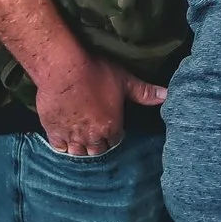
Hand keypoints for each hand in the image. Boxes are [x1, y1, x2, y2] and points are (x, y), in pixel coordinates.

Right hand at [32, 49, 165, 155]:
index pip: (116, 142)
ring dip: (81, 150)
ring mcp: (71, 135)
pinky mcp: (53, 130)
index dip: (114, 137)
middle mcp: (92, 136)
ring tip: (81, 145)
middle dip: (98, 147)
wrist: (63, 69)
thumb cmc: (95, 72)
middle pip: (97, 151)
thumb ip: (144, 92)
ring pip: (78, 153)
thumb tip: (167, 95)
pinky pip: (58, 146)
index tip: (112, 133)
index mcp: (111, 127)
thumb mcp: (124, 80)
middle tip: (97, 141)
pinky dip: (62, 146)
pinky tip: (63, 144)